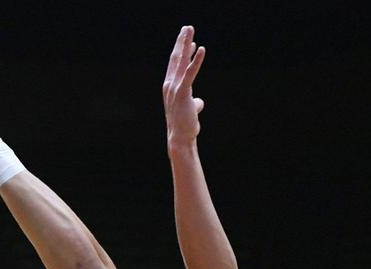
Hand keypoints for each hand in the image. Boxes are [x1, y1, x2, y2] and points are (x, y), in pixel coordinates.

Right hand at [163, 25, 206, 146]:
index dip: (183, 53)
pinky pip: (190, 72)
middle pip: (176, 58)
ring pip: (181, 61)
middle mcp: (169, 85)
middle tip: (187, 28)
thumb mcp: (189, 110)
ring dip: (186, 43)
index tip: (190, 42)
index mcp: (170, 87)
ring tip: (190, 30)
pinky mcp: (183, 92)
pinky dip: (195, 60)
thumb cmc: (185, 126)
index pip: (177, 66)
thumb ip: (193, 102)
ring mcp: (174, 88)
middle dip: (182, 41)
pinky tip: (201, 48)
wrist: (180, 138)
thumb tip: (199, 102)